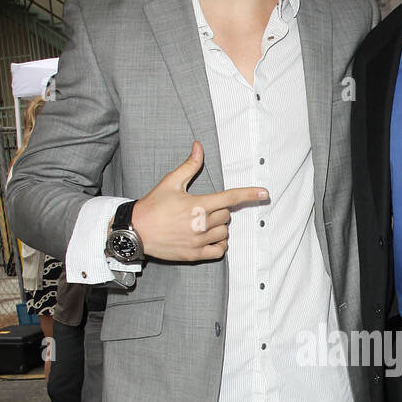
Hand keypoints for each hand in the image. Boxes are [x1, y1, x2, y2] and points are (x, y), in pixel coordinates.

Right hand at [130, 142, 268, 261]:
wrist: (136, 230)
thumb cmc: (153, 205)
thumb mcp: (170, 182)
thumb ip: (189, 165)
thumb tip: (199, 146)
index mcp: (197, 204)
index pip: (230, 197)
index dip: (249, 194)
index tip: (264, 193)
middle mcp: (201, 224)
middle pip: (227, 215)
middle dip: (220, 210)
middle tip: (203, 209)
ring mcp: (198, 241)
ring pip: (224, 233)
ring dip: (220, 227)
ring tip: (204, 223)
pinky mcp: (194, 255)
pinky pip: (219, 251)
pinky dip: (219, 245)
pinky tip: (210, 238)